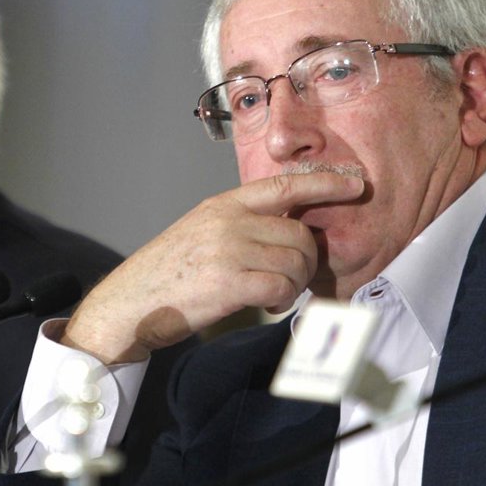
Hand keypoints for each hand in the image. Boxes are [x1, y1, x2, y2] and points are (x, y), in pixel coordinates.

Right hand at [60, 172, 363, 362]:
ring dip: (294, 283)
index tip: (356, 183)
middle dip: (306, 260)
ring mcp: (228, 250)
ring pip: (296, 261)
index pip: (285, 185)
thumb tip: (287, 232)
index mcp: (223, 204)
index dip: (325, 182)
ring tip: (274, 293)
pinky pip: (282, 286)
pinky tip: (267, 303)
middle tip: (292, 278)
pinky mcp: (228, 282)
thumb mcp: (201, 231)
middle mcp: (228, 220)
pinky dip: (282, 299)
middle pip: (299, 233)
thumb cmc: (167, 273)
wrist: (129, 302)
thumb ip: (240, 224)